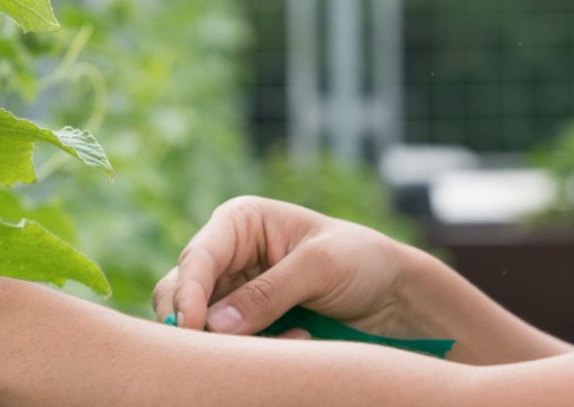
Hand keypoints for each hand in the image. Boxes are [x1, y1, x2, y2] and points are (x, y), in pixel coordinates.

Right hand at [153, 196, 416, 338]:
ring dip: (236, 341)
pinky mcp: (245, 323)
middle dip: (204, 324)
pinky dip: (254, 351)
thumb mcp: (320, 267)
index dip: (187, 293)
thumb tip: (215, 324)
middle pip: (182, 293)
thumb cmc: (361, 260)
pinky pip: (229, 344)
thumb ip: (269, 292)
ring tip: (293, 338)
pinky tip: (297, 341)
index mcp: (239, 222)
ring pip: (200, 325)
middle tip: (237, 349)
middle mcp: (227, 255)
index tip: (191, 327)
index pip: (197, 257)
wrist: (391, 293)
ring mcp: (232, 291)